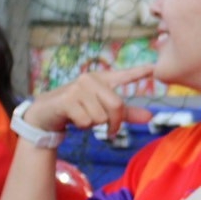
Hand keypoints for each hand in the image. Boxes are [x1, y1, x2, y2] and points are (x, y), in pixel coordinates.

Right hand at [26, 66, 154, 136]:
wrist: (46, 113)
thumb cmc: (78, 109)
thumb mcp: (102, 110)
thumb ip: (126, 113)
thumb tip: (150, 117)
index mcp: (102, 79)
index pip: (124, 75)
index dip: (139, 72)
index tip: (153, 68)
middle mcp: (91, 79)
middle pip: (117, 105)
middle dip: (115, 123)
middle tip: (111, 131)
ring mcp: (78, 88)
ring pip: (100, 117)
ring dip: (94, 125)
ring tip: (83, 117)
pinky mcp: (67, 99)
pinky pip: (86, 121)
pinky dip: (82, 126)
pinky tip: (73, 119)